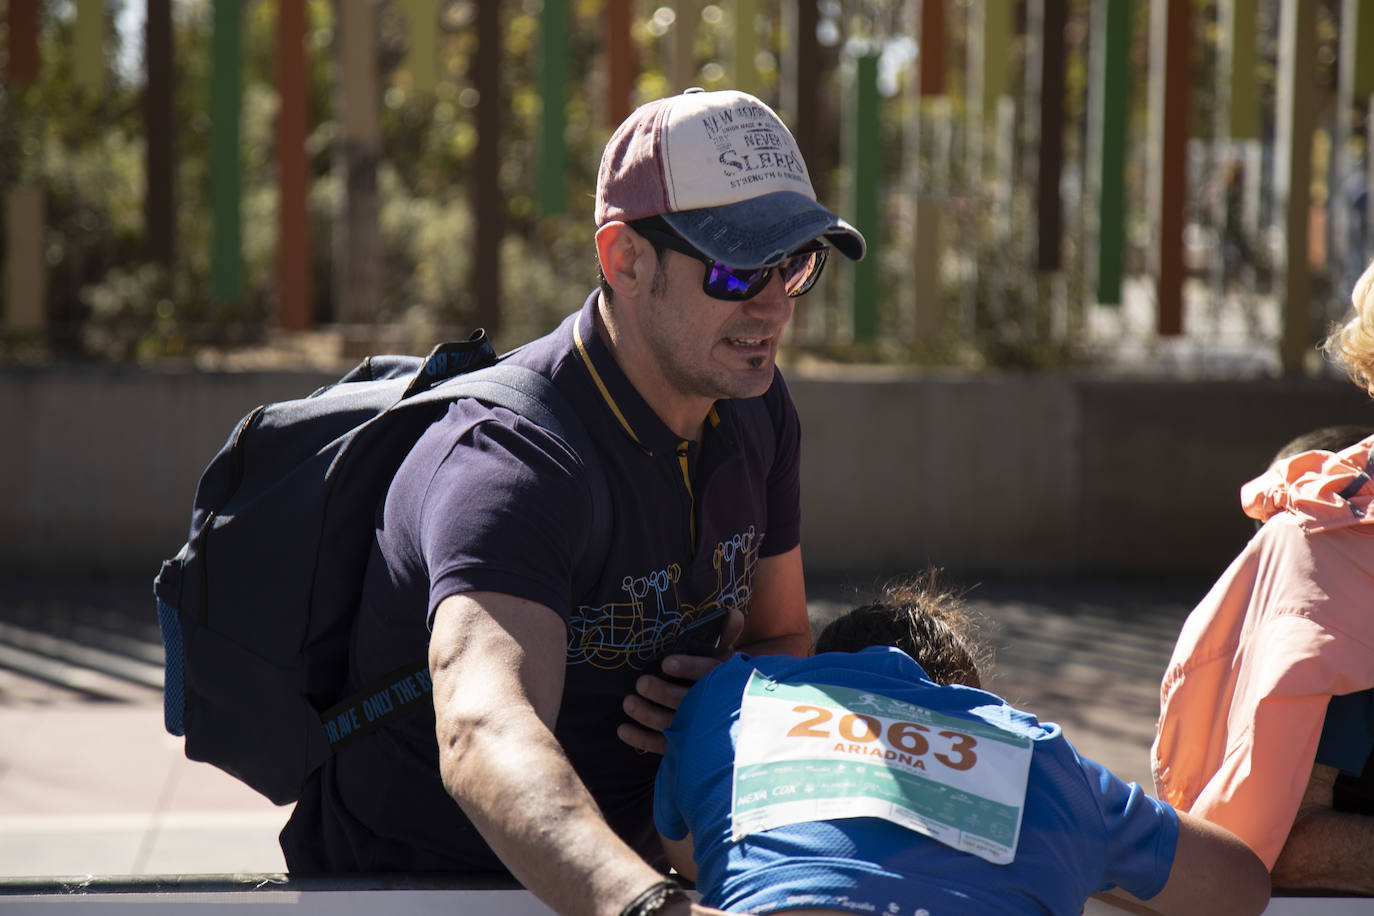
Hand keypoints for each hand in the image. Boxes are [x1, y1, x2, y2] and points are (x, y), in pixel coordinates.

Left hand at [617, 609, 743, 754]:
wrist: (738, 716)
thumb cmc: (725, 680)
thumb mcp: (727, 658)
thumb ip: (726, 636)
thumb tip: (733, 614)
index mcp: (723, 681)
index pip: (708, 673)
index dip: (688, 668)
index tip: (667, 663)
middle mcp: (711, 707)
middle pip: (686, 701)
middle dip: (662, 693)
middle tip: (641, 683)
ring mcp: (697, 730)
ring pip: (671, 724)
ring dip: (647, 714)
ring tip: (628, 702)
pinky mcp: (685, 746)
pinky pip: (662, 746)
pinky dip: (641, 740)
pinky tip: (622, 730)